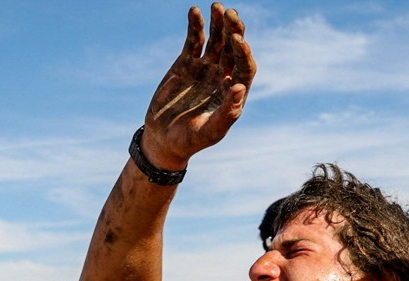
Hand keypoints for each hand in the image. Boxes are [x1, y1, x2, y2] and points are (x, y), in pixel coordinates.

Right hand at [140, 2, 255, 169]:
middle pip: (233, 48)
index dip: (243, 52)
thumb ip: (227, 112)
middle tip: (231, 14)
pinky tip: (195, 11)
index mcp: (234, 92)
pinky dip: (195, 26)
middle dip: (234, 30)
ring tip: (217, 6)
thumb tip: (239, 87)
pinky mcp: (186, 63)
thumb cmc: (191, 140)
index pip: (245, 66)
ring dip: (217, 23)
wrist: (164, 139)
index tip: (237, 41)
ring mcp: (205, 67)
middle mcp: (222, 76)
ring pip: (216, 40)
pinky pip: (194, 41)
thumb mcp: (211, 131)